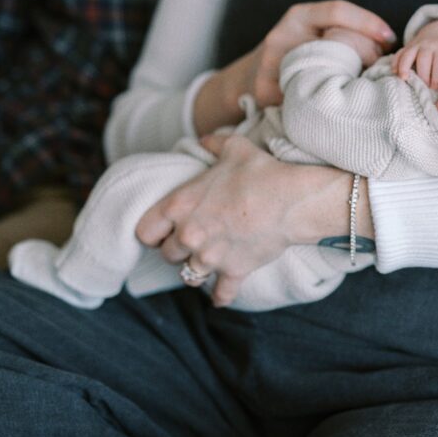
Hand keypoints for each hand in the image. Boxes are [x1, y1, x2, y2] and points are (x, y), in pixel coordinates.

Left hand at [136, 133, 367, 306]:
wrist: (293, 200)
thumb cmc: (261, 172)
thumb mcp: (234, 148)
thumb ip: (212, 143)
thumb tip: (204, 140)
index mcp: (180, 206)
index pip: (144, 231)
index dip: (152, 230)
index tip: (162, 228)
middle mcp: (190, 236)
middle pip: (166, 254)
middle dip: (176, 248)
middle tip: (189, 239)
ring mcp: (211, 257)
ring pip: (188, 275)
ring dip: (195, 268)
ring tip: (204, 259)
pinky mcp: (234, 271)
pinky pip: (221, 294)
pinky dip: (220, 296)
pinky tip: (219, 296)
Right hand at [195, 1, 395, 131]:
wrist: (245, 82)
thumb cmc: (293, 54)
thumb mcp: (309, 31)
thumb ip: (339, 29)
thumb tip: (389, 42)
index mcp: (298, 16)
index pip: (337, 11)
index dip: (368, 22)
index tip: (390, 37)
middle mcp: (284, 35)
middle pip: (336, 39)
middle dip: (367, 53)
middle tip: (381, 65)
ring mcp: (274, 63)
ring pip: (326, 70)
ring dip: (353, 80)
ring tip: (367, 84)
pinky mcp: (269, 91)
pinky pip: (308, 96)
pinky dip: (331, 101)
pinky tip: (345, 105)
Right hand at [393, 19, 437, 88]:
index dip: (436, 76)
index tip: (434, 87)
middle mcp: (428, 45)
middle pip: (423, 59)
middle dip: (422, 74)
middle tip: (423, 87)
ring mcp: (416, 45)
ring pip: (408, 54)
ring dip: (404, 66)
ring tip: (403, 78)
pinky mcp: (407, 46)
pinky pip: (399, 53)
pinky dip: (395, 62)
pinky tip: (394, 72)